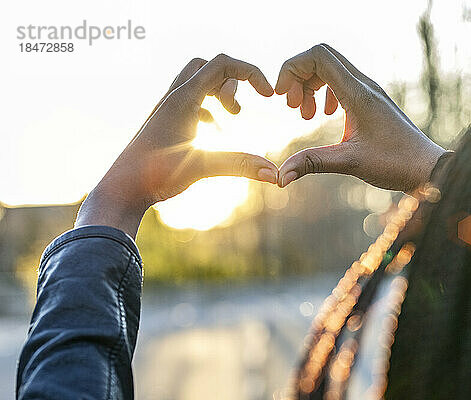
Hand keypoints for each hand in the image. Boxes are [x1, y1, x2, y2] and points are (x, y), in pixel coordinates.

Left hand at [76, 54, 277, 237]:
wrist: (121, 189)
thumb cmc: (154, 175)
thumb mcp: (202, 167)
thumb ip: (239, 165)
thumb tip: (275, 175)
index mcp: (184, 99)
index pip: (222, 64)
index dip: (250, 73)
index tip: (268, 95)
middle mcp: (174, 98)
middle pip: (208, 67)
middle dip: (232, 81)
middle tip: (239, 110)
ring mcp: (167, 110)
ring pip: (197, 83)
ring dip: (219, 94)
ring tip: (232, 118)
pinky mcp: (164, 124)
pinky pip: (190, 102)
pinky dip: (208, 109)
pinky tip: (212, 132)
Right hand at [275, 44, 444, 190]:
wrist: (426, 169)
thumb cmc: (395, 164)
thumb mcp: (350, 163)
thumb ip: (312, 163)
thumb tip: (280, 176)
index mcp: (358, 93)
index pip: (318, 56)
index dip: (293, 69)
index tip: (282, 97)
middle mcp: (364, 85)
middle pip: (321, 57)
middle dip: (299, 77)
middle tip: (292, 108)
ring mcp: (369, 91)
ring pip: (330, 69)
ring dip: (311, 86)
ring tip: (305, 116)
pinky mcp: (371, 100)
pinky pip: (341, 82)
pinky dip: (324, 92)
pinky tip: (323, 115)